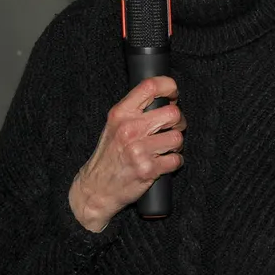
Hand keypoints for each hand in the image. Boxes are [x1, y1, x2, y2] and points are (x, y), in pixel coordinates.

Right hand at [69, 76, 185, 231]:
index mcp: (121, 113)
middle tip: (171, 128)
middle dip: (178, 122)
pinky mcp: (148, 169)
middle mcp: (129, 129)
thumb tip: (165, 99)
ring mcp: (139, 150)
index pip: (150, 86)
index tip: (173, 95)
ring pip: (178, 138)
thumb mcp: (114, 124)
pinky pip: (176, 160)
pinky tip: (163, 163)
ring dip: (176, 145)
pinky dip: (174, 162)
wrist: (96, 188)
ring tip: (165, 148)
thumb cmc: (109, 155)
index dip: (169, 87)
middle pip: (173, 113)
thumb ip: (135, 110)